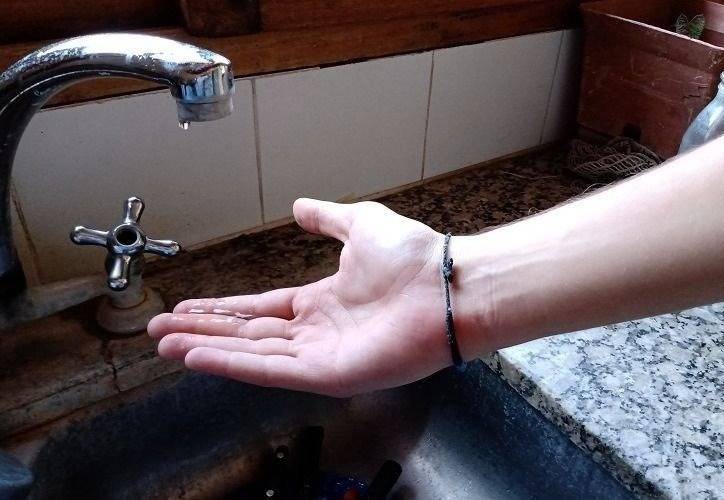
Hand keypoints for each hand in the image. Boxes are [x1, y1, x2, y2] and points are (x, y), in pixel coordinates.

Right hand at [148, 198, 461, 396]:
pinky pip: (273, 371)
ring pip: (253, 355)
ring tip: (167, 346)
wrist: (448, 284)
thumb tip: (299, 206)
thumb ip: (326, 219)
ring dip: (208, 350)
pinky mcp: (330, 374)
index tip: (187, 308)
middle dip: (202, 334)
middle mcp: (317, 331)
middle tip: (159, 334)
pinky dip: (234, 366)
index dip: (222, 310)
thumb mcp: (360, 225)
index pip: (260, 309)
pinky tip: (200, 358)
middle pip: (247, 336)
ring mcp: (322, 356)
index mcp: (321, 302)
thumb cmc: (415, 258)